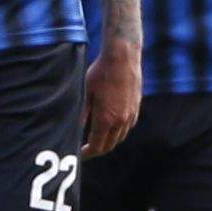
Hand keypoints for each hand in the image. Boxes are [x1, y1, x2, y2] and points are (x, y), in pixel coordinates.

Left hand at [82, 38, 143, 155]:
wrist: (122, 58)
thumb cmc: (101, 73)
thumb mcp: (85, 93)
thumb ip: (81, 114)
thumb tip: (75, 130)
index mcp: (106, 119)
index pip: (97, 146)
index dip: (88, 153)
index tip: (80, 153)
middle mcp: (121, 121)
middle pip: (110, 145)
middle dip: (98, 150)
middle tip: (87, 149)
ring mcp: (131, 115)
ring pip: (120, 137)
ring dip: (108, 141)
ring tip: (97, 138)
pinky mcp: (136, 108)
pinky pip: (128, 127)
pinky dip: (118, 131)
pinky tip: (111, 125)